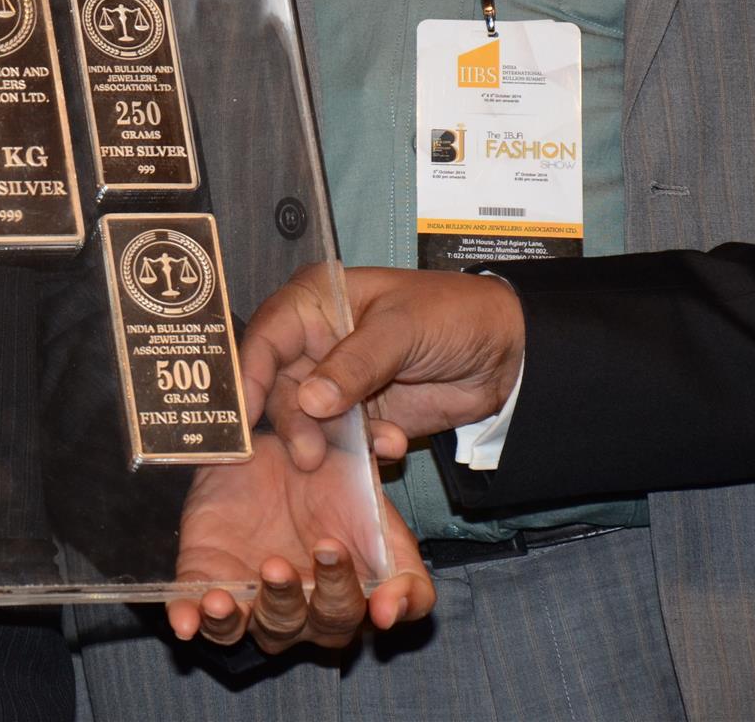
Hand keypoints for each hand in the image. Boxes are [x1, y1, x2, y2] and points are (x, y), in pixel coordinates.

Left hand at [167, 431, 432, 652]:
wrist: (247, 452)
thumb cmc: (310, 460)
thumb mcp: (343, 446)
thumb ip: (373, 447)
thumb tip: (393, 441)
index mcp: (367, 564)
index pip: (403, 601)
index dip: (401, 607)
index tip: (385, 607)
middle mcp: (320, 598)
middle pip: (335, 622)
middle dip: (326, 595)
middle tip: (318, 552)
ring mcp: (267, 602)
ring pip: (274, 629)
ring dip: (267, 610)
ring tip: (250, 585)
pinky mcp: (216, 590)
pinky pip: (207, 621)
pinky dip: (199, 622)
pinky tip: (188, 620)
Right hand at [242, 264, 525, 461]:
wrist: (509, 353)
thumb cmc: (454, 315)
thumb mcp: (402, 330)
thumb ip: (355, 364)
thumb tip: (309, 399)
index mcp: (316, 301)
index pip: (266, 336)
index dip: (250, 375)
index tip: (245, 415)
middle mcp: (316, 341)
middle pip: (278, 387)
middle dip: (293, 421)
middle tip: (309, 454)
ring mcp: (335, 380)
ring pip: (306, 419)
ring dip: (331, 440)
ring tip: (372, 445)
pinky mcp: (358, 414)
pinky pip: (340, 439)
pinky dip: (360, 449)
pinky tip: (392, 443)